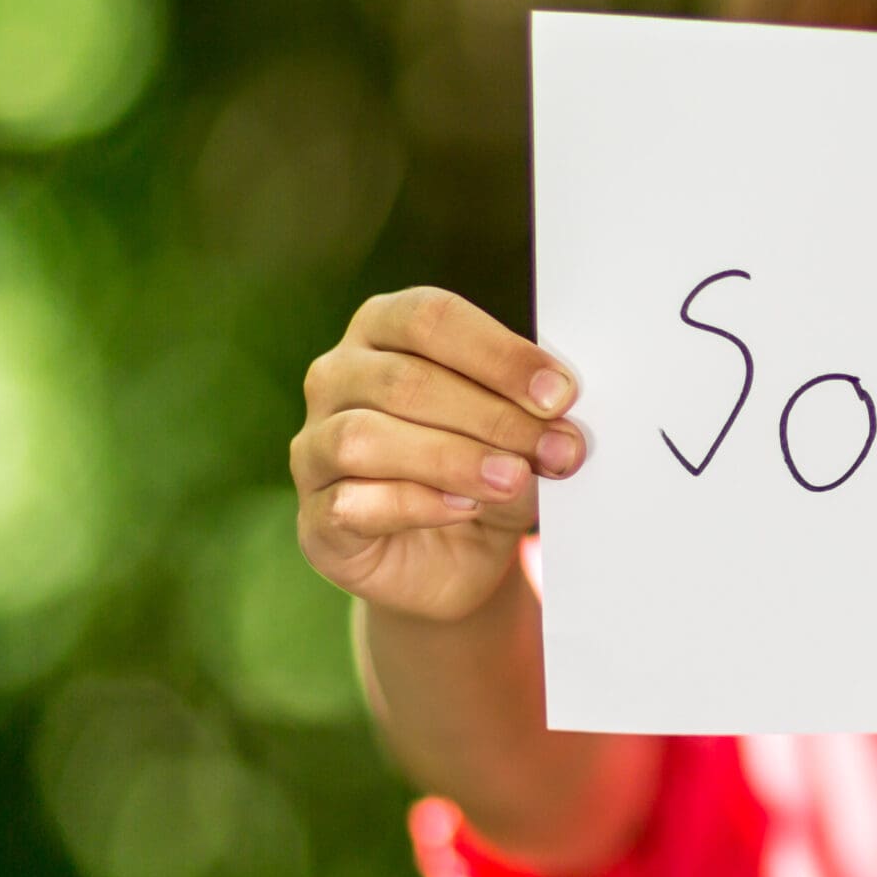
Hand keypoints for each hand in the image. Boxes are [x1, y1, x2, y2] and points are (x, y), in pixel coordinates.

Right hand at [293, 287, 587, 621]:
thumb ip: (533, 415)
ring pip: (366, 438)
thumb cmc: (482, 471)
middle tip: (556, 449)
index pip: (430, 318)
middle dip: (493, 416)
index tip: (560, 395)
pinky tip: (465, 508)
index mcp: (383, 329)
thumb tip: (562, 422)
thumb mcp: (519, 434)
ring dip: (453, 458)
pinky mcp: (315, 517)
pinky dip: (416, 504)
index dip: (499, 354)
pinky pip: (352, 503)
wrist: (451, 558)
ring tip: (513, 479)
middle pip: (404, 380)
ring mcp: (313, 446)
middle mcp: (336, 377)